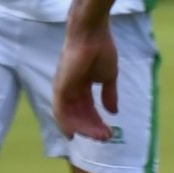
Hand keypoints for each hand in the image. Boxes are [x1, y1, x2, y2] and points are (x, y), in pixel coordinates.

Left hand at [53, 24, 119, 140]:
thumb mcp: (108, 77)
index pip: (87, 109)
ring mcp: (63, 89)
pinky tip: (75, 134)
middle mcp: (69, 89)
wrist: (92, 35)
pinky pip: (60, 111)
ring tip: (99, 136)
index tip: (109, 132)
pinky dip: (67, 123)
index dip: (97, 121)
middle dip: (92, 128)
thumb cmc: (101, 50)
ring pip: (70, 116)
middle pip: (78, 115)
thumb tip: (113, 112)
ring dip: (84, 128)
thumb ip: (109, 94)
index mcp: (81, 86)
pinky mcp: (60, 87)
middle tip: (106, 137)